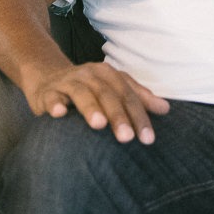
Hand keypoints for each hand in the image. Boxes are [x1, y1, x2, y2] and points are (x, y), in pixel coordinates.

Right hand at [22, 60, 170, 143]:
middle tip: (127, 138)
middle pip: (107, 94)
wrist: (48, 76)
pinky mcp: (47, 92)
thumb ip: (138, 97)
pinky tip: (59, 113)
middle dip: (118, 116)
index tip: (148, 138)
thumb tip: (165, 108)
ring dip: (91, 108)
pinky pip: (51, 97)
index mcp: (107, 74)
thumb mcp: (113, 88)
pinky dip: (55, 104)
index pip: (128, 95)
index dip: (139, 116)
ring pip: (81, 93)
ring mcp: (68, 82)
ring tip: (99, 124)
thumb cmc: (87, 87)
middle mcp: (89, 75)